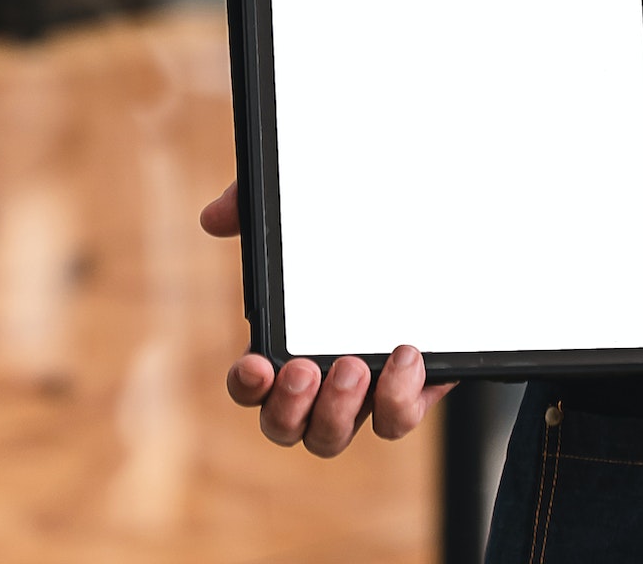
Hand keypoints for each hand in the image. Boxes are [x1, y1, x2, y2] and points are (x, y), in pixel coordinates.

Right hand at [199, 183, 453, 452]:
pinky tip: (406, 354)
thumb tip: (215, 217)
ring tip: (353, 365)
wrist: (427, 230)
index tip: (257, 364)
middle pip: (285, 427)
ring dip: (336, 411)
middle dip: (288, 408)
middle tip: (305, 370)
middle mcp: (318, 381)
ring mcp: (363, 392)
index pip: (250, 385)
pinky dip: (399, 397)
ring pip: (333, 435)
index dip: (247, 385)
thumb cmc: (348, 231)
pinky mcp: (410, 389)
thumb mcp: (302, 209)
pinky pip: (397, 417)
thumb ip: (256, 208)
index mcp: (285, 345)